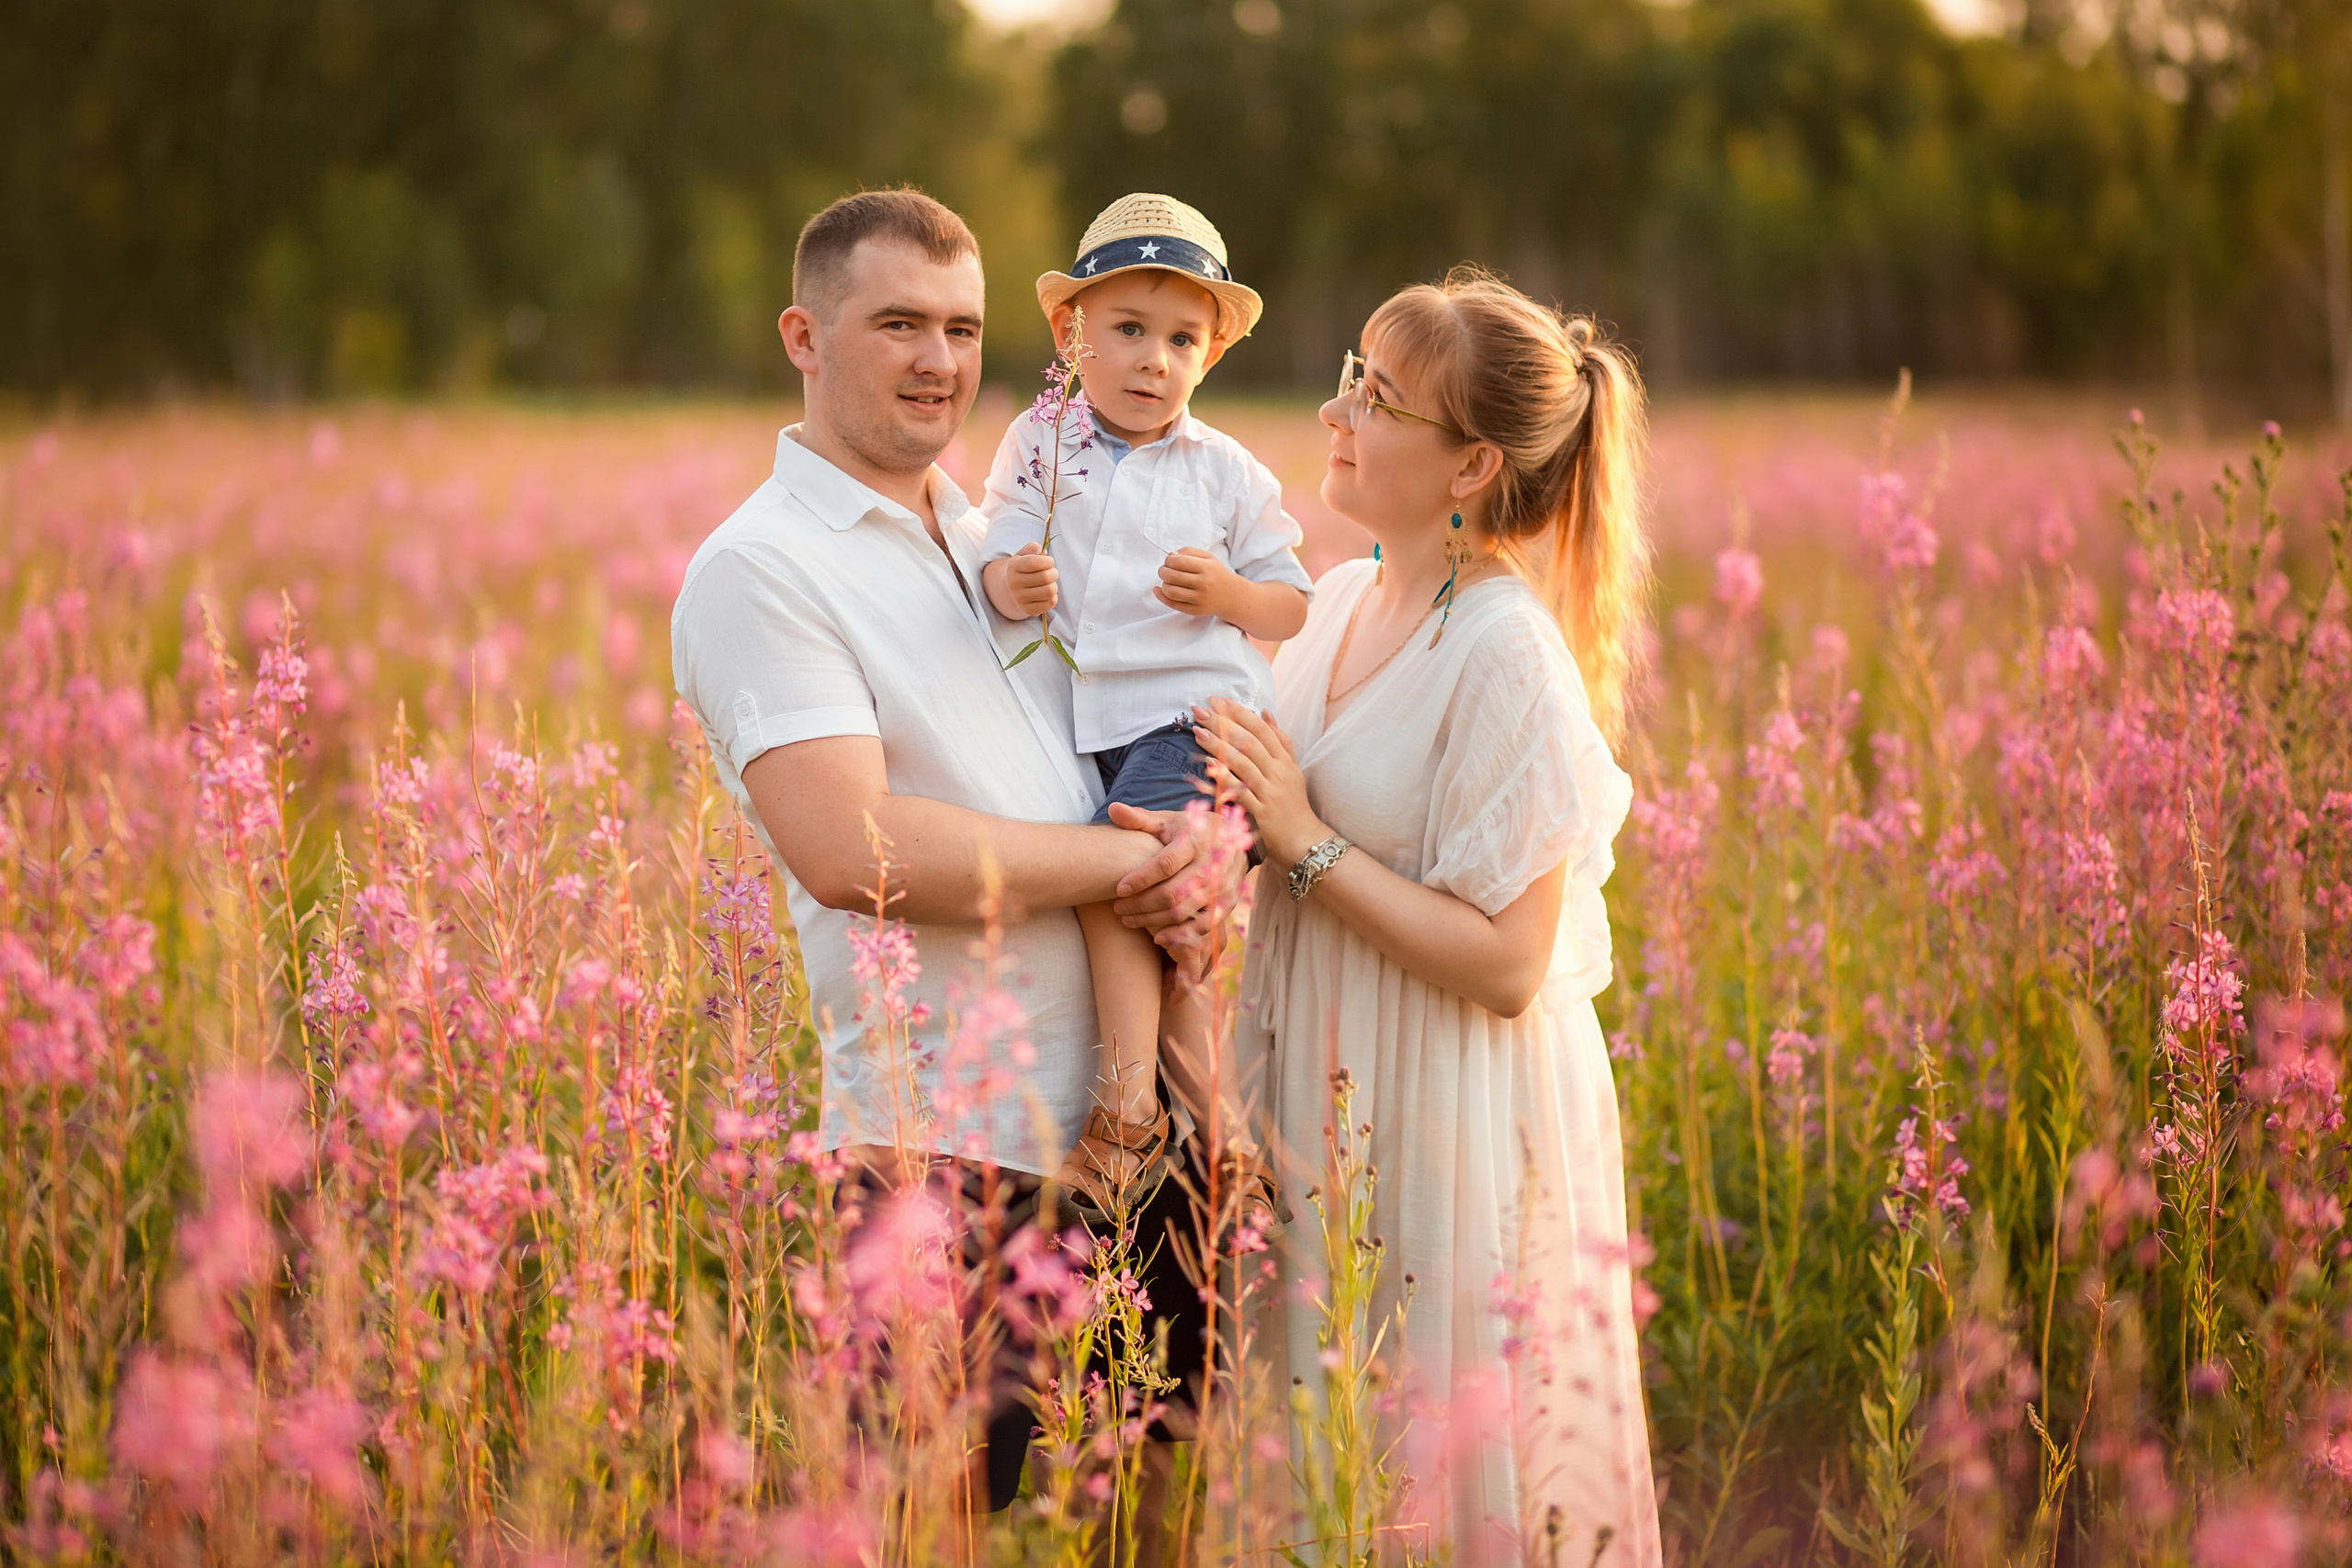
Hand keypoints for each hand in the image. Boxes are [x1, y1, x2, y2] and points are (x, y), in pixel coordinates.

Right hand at [1001, 542, 1058, 615]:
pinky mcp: (1028, 610)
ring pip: (1050, 591)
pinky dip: (1053, 597)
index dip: (1048, 561)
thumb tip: (1041, 551)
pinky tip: (1046, 593)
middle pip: (1045, 578)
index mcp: (1013, 567)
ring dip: (1054, 585)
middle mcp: (1014, 583)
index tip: (1049, 562)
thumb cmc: (1023, 568)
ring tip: (1049, 583)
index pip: (1034, 563)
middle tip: (1052, 572)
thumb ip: (1032, 547)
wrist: (1011, 590)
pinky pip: (1050, 603)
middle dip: (1054, 573)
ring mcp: (1020, 598)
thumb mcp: (1023, 554)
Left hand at [1105, 802, 1224, 932]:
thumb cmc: (1191, 830)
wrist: (1234, 838)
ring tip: (1128, 919)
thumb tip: (1113, 809)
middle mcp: (1211, 865)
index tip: (1118, 889)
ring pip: (1183, 912)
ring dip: (1153, 921)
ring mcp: (1221, 886)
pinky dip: (1179, 935)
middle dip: (1141, 904)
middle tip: (1117, 908)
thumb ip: (1140, 819)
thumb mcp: (1168, 821)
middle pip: (1172, 893)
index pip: (1165, 864)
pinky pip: (1202, 926)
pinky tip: (1157, 937)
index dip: (1141, 879)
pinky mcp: (1227, 903)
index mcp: (1195, 841)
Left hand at [1154, 547, 1235, 617]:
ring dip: (1163, 584)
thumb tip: (1170, 555)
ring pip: (1170, 591)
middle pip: (1172, 576)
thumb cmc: (1215, 573)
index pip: (1179, 562)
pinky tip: (1159, 590)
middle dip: (1162, 571)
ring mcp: (1199, 599)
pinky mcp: (1195, 610)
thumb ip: (1188, 552)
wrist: (1231, 595)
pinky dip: (1161, 596)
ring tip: (1168, 581)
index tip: (1168, 561)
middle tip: (1164, 571)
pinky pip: (1173, 604)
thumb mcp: (1208, 557)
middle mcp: (1203, 583)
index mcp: (1206, 568)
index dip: (1168, 560)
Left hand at [1192, 698, 1325, 869]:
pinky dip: (1225, 778)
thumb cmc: (1293, 803)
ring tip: (1197, 732)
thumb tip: (1266, 712)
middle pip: (1249, 741)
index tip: (1217, 701)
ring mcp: (1270, 791)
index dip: (1239, 713)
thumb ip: (1280, 741)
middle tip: (1200, 711)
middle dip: (1223, 724)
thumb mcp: (1292, 769)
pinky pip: (1240, 791)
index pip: (1261, 728)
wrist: (1303, 839)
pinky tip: (1208, 766)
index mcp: (1284, 760)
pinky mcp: (1261, 811)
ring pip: (1243, 763)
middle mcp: (1278, 772)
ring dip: (1218, 746)